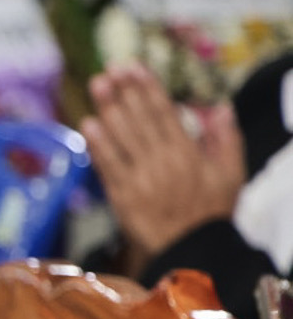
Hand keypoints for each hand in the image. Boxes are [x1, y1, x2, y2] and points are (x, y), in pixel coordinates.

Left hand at [81, 64, 245, 263]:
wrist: (194, 251)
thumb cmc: (212, 212)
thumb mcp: (231, 174)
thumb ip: (226, 139)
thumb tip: (220, 107)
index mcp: (188, 154)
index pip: (165, 113)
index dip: (147, 88)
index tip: (134, 67)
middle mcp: (163, 162)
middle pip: (140, 120)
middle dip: (125, 92)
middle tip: (110, 69)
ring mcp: (141, 179)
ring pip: (123, 138)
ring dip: (108, 110)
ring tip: (97, 86)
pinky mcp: (123, 197)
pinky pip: (108, 167)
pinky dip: (98, 145)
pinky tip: (87, 124)